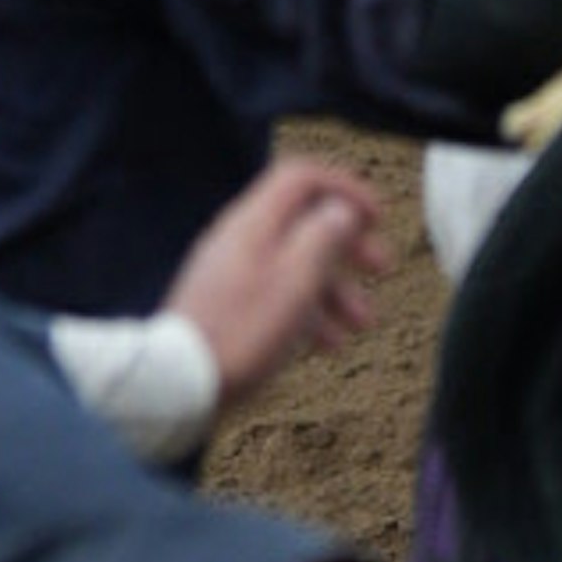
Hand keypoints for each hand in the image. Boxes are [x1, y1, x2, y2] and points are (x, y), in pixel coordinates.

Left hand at [161, 156, 389, 407]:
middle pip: (304, 222)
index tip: (375, 217)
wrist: (180, 383)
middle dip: (348, 245)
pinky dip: (307, 311)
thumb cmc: (241, 332)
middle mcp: (240, 239)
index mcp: (254, 222)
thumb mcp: (297, 280)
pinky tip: (327, 343)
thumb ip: (323, 238)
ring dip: (334, 289)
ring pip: (294, 264)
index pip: (303, 178)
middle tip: (381, 267)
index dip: (344, 189)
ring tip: (362, 323)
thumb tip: (341, 210)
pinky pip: (276, 294)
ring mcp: (231, 273)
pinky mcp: (227, 306)